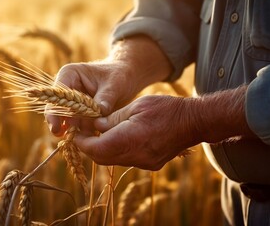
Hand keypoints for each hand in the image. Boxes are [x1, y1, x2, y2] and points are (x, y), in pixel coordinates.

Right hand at [45, 36, 171, 136]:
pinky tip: (89, 141)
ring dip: (74, 131)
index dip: (55, 111)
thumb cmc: (119, 75)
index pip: (57, 95)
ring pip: (67, 121)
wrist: (127, 78)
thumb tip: (99, 112)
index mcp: (70, 75)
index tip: (57, 127)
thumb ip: (105, 98)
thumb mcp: (114, 85)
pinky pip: (77, 126)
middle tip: (69, 138)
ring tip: (84, 141)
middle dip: (62, 125)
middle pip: (57, 110)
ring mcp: (72, 103)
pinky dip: (82, 134)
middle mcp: (67, 89)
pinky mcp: (80, 114)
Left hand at [73, 95, 199, 169]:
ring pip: (113, 161)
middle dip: (89, 147)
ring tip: (98, 134)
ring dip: (102, 150)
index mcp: (130, 139)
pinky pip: (126, 160)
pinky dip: (116, 151)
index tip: (75, 132)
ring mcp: (144, 163)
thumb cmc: (166, 109)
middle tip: (83, 134)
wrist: (194, 122)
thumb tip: (96, 125)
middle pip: (102, 158)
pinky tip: (117, 138)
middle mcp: (136, 156)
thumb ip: (113, 118)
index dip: (81, 142)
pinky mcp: (150, 164)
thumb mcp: (136, 106)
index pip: (95, 149)